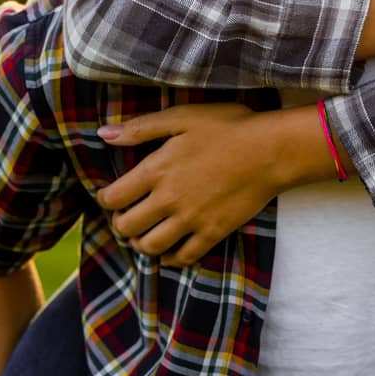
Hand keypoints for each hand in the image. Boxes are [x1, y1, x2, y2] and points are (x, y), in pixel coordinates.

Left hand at [95, 102, 286, 266]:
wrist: (271, 150)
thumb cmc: (227, 127)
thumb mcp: (181, 117)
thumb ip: (139, 128)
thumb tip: (102, 134)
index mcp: (156, 169)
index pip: (114, 197)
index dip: (104, 199)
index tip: (109, 196)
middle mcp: (169, 199)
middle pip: (127, 227)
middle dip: (119, 223)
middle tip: (125, 216)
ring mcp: (191, 220)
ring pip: (150, 246)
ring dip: (140, 243)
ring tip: (143, 234)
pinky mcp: (213, 233)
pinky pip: (183, 257)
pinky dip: (170, 258)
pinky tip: (168, 250)